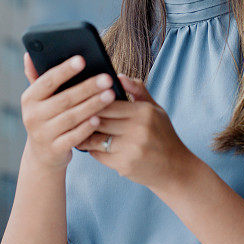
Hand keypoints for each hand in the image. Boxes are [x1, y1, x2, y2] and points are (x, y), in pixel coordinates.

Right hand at [20, 52, 116, 172]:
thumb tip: (29, 54)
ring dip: (92, 105)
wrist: (42, 155)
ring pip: (71, 117)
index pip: (47, 81)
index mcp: (29, 99)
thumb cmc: (46, 117)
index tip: (82, 60)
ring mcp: (43, 134)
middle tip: (107, 79)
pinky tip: (99, 118)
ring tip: (110, 95)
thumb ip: (37, 77)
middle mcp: (32, 116)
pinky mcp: (55, 150)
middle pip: (64, 99)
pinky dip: (86, 128)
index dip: (65, 70)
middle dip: (87, 88)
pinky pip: (74, 137)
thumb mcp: (39, 100)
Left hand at [75, 74, 197, 190]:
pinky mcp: (124, 165)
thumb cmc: (163, 135)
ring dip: (83, 134)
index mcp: (144, 112)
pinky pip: (99, 154)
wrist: (174, 168)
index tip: (80, 97)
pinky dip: (91, 149)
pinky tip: (87, 144)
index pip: (108, 102)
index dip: (92, 100)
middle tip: (69, 113)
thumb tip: (119, 75)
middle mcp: (138, 129)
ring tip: (74, 129)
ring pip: (96, 138)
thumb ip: (137, 91)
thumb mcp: (156, 109)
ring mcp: (130, 149)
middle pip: (99, 119)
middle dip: (83, 117)